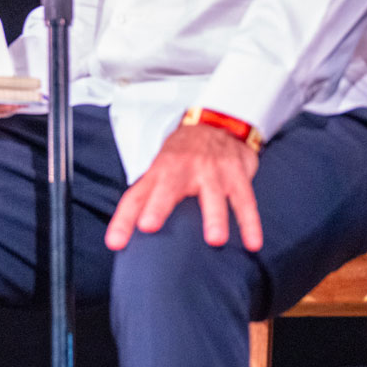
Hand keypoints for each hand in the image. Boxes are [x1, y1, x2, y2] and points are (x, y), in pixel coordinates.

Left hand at [105, 121, 262, 251]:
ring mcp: (211, 170)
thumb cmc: (183, 156)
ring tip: (215, 241)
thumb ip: (146, 198)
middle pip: (167, 188)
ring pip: (212, 194)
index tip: (114, 242)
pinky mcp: (236, 174)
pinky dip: (250, 222)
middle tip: (148, 225)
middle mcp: (182, 169)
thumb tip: (126, 232)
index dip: (123, 220)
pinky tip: (252, 243)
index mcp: (158, 171)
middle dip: (158, 206)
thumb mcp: (160, 170)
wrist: (217, 124)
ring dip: (214, 217)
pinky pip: (245, 200)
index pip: (135, 197)